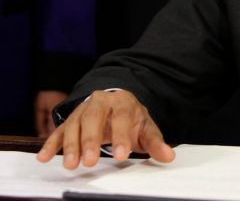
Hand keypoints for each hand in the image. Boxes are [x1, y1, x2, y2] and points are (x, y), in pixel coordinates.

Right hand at [36, 90, 174, 168]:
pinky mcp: (69, 120)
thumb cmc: (131, 118)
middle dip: (91, 140)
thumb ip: (155, 142)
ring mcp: (82, 110)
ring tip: (71, 164)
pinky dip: (50, 143)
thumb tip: (169, 155)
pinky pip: (58, 131)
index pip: (123, 116)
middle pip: (94, 118)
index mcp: (123, 102)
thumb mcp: (145, 127)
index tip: (122, 155)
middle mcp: (100, 102)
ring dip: (71, 145)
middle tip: (91, 161)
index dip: (122, 136)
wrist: (115, 103)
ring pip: (74, 124)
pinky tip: (44, 157)